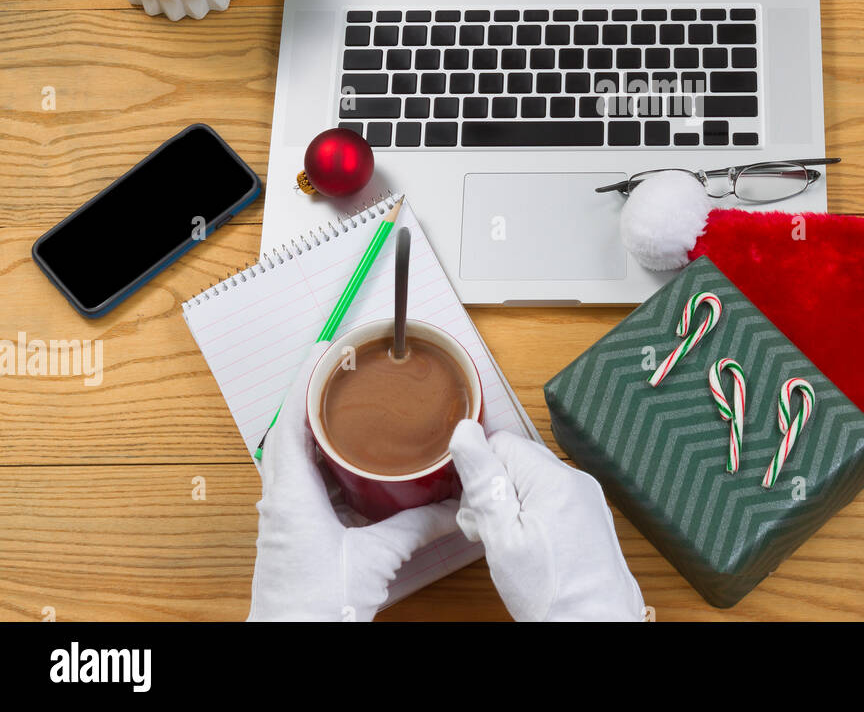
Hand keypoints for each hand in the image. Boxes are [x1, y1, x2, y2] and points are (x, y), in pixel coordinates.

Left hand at [247, 345, 459, 621]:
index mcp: (291, 493)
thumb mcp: (377, 556)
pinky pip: (304, 480)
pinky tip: (348, 460)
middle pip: (291, 430)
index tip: (325, 351)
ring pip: (295, 455)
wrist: (293, 640)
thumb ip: (419, 525)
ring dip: (318, 428)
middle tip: (343, 370)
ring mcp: (283, 514)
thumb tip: (457, 504)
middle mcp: (280, 498)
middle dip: (316, 397)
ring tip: (347, 404)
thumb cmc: (316, 605)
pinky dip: (324, 459)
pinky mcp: (292, 529)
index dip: (305, 381)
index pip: (291, 420)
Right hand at [450, 421, 645, 621]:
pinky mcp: (589, 517)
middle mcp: (575, 479)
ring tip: (509, 547)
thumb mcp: (502, 537)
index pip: (501, 443)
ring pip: (532, 483)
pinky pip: (551, 501)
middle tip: (489, 534)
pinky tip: (529, 549)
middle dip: (494, 492)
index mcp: (554, 477)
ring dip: (511, 508)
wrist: (596, 627)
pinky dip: (532, 518)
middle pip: (517, 461)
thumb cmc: (551, 592)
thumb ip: (483, 481)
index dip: (480, 475)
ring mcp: (586, 498)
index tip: (478, 512)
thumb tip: (465, 433)